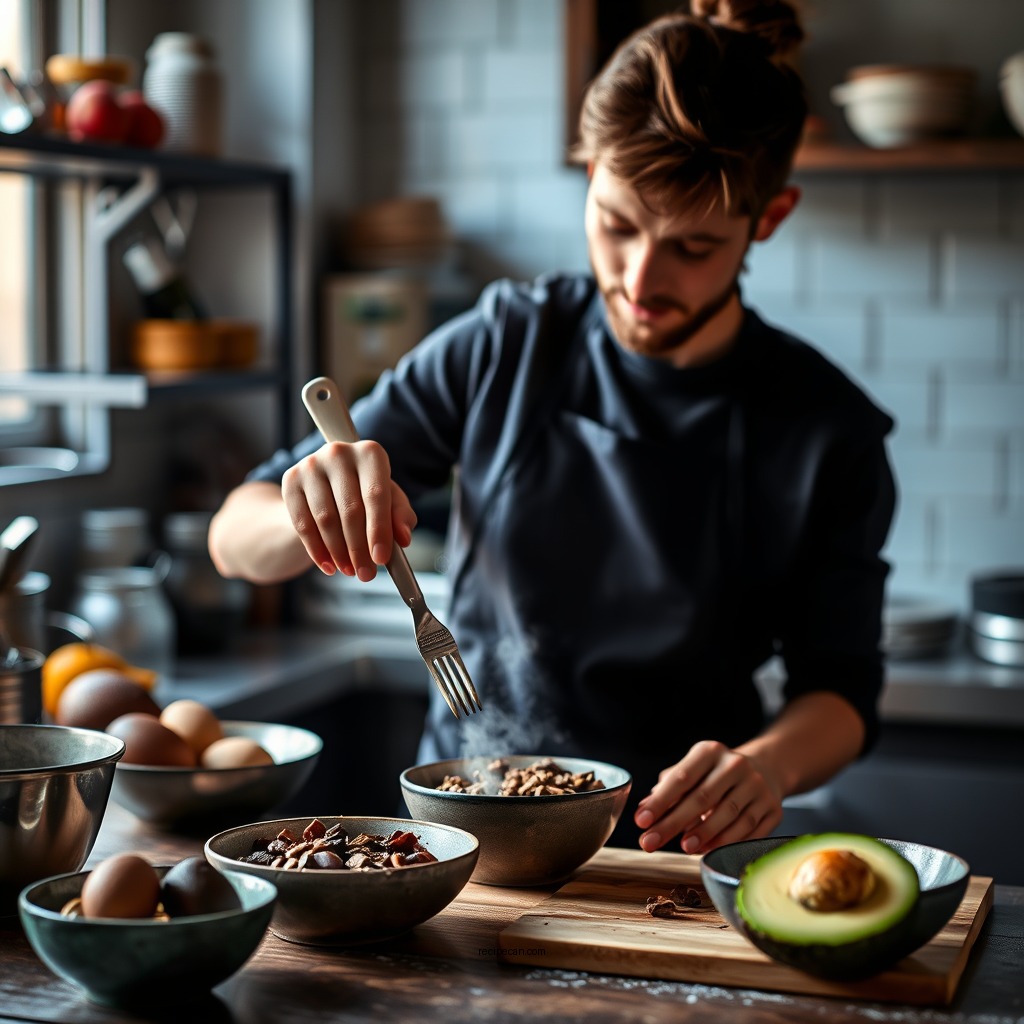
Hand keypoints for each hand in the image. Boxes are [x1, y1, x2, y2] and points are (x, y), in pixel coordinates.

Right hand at [280, 439, 416, 580]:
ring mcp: (311, 464)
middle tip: (366, 574)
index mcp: (370, 452)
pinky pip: (303, 523)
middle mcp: (339, 452)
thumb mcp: (389, 501)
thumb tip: (404, 538)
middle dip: (360, 549)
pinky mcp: (290, 480)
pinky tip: (329, 566)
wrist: (325, 487)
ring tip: (350, 571)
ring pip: (326, 519)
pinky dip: (317, 550)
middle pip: (350, 510)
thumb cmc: (365, 494)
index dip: (379, 530)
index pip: (376, 495)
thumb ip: (401, 516)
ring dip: (339, 552)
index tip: (381, 559)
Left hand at [633, 740, 783, 854]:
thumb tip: (644, 809)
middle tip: (651, 842)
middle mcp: (735, 765)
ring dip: (704, 834)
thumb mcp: (694, 769)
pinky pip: (749, 829)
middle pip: (702, 798)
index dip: (660, 801)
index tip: (641, 821)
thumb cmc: (717, 774)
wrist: (766, 769)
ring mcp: (757, 786)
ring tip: (683, 847)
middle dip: (673, 823)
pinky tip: (709, 850)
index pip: (681, 777)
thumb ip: (668, 787)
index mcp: (710, 752)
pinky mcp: (773, 808)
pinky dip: (727, 842)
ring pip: (728, 815)